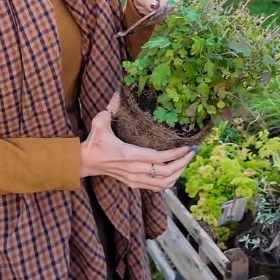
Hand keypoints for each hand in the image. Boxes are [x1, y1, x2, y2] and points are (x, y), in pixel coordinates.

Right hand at [79, 94, 194, 188]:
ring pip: (163, 183)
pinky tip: (176, 170)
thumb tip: (119, 91)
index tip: (189, 146)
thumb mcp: (100, 123)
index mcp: (129, 155)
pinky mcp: (134, 184)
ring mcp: (134, 180)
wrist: (85, 162)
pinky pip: (157, 188)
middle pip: (165, 172)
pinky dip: (170, 181)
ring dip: (178, 173)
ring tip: (187, 160)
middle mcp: (134, 170)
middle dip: (183, 163)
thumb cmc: (95, 142)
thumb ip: (110, 108)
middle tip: (193, 151)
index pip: (158, 158)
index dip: (176, 154)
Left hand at [130, 0, 184, 14]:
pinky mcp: (175, 8)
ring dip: (162, 15)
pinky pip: (170, 15)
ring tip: (151, 17)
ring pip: (174, 9)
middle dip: (167, 8)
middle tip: (157, 14)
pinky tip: (153, 19)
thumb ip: (147, 0)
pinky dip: (161, 18)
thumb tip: (154, 6)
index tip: (161, 8)